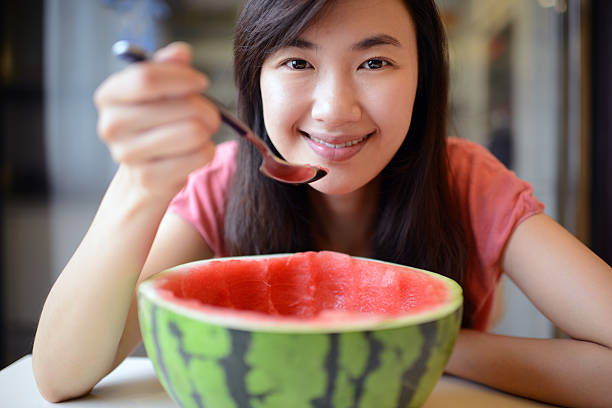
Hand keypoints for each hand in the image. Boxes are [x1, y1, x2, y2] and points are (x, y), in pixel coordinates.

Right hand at [94, 42, 220, 198]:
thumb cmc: (157, 121)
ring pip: (193, 132)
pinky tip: (195, 152)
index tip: (201, 83)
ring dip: (207, 131)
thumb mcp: (159, 90)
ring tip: (201, 132)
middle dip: (206, 108)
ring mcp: (126, 155)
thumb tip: (180, 52)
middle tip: (210, 113)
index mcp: (109, 95)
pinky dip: (206, 152)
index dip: (183, 78)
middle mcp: (111, 126)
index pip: (147, 78)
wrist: (146, 171)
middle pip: (180, 107)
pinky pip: (199, 156)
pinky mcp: (148, 179)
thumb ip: (169, 67)